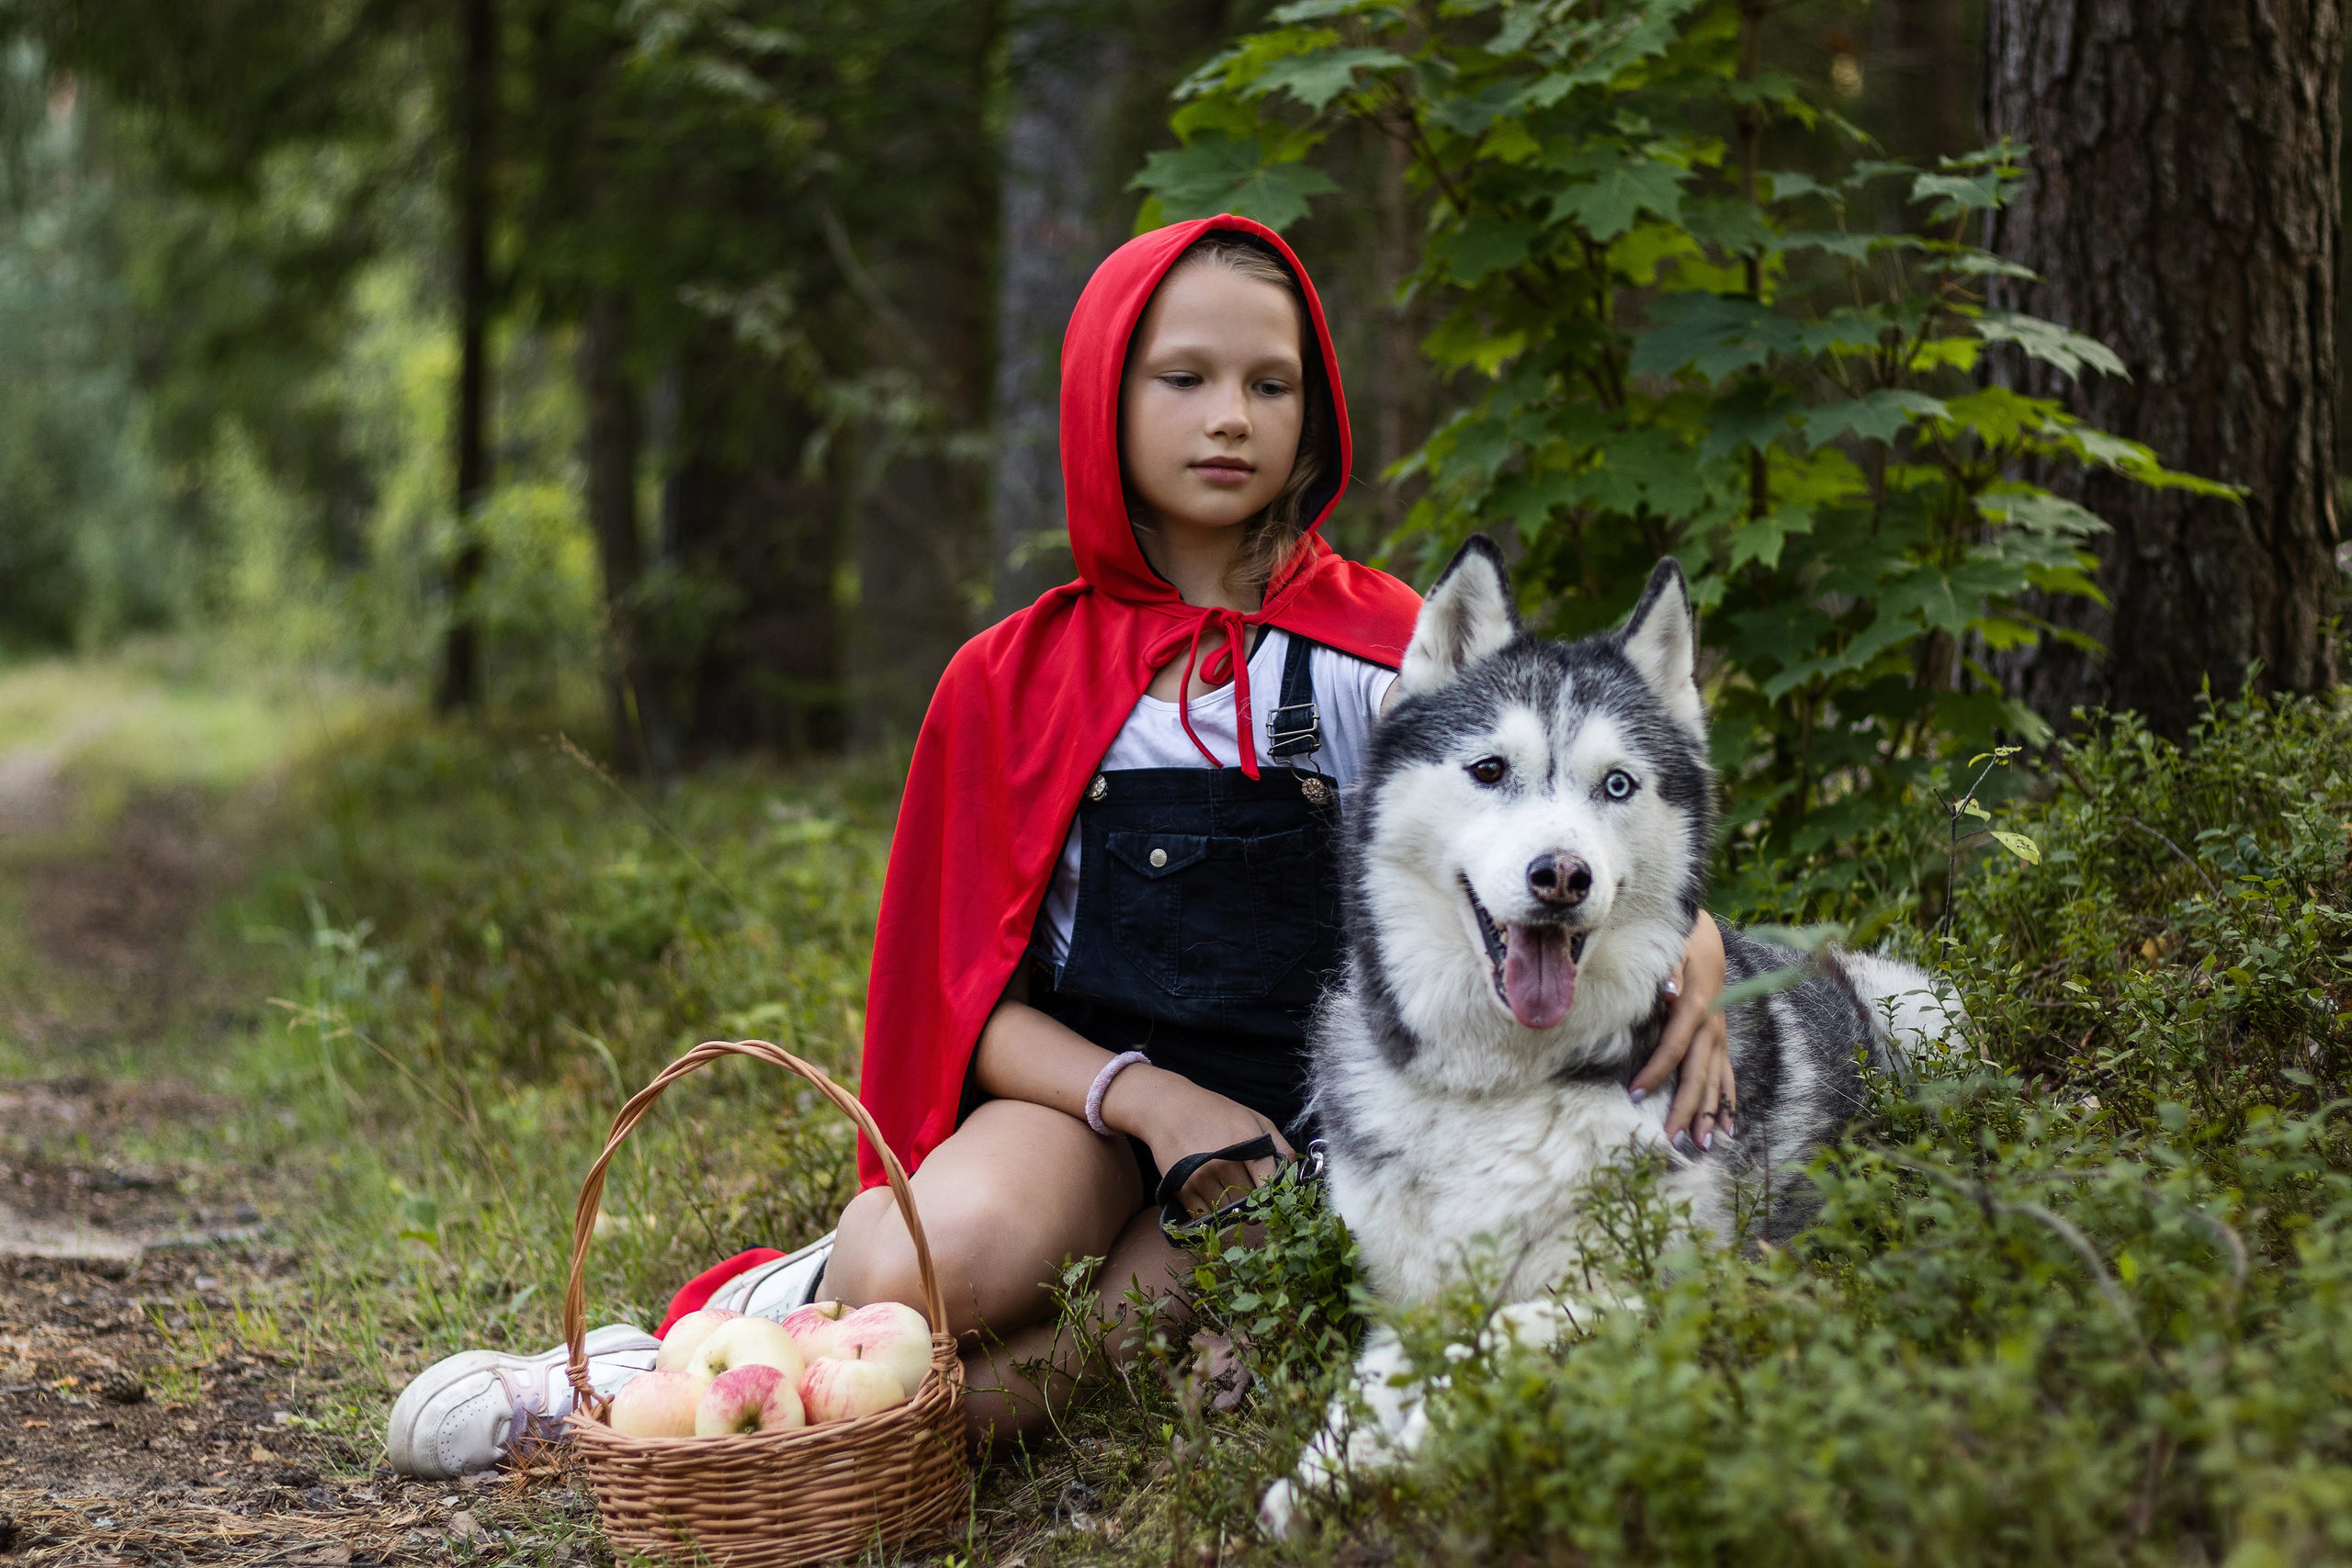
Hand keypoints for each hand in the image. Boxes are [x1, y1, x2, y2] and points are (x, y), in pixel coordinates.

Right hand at [1099, 1063, 1291, 1215]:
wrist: (1167, 1108)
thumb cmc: (1215, 1112)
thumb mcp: (1254, 1119)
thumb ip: (1279, 1146)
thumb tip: (1294, 1176)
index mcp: (1247, 1143)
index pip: (1271, 1183)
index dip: (1275, 1192)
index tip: (1273, 1193)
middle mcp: (1225, 1162)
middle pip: (1252, 1201)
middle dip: (1256, 1201)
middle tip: (1252, 1195)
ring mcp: (1202, 1178)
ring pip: (1230, 1211)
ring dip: (1234, 1207)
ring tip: (1230, 1190)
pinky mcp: (1182, 1189)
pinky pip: (1206, 1214)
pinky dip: (1212, 1210)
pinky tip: (1212, 1193)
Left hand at [1632, 910, 1734, 1154]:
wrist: (1706, 937)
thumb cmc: (1682, 943)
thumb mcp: (1673, 948)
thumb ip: (1669, 971)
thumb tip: (1669, 995)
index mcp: (1696, 1007)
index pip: (1673, 1048)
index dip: (1655, 1072)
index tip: (1634, 1095)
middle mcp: (1712, 1027)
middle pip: (1698, 1074)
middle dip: (1686, 1108)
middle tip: (1672, 1140)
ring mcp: (1720, 1036)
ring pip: (1716, 1080)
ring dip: (1710, 1113)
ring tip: (1703, 1145)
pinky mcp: (1722, 1039)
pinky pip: (1728, 1075)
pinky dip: (1728, 1102)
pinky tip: (1730, 1129)